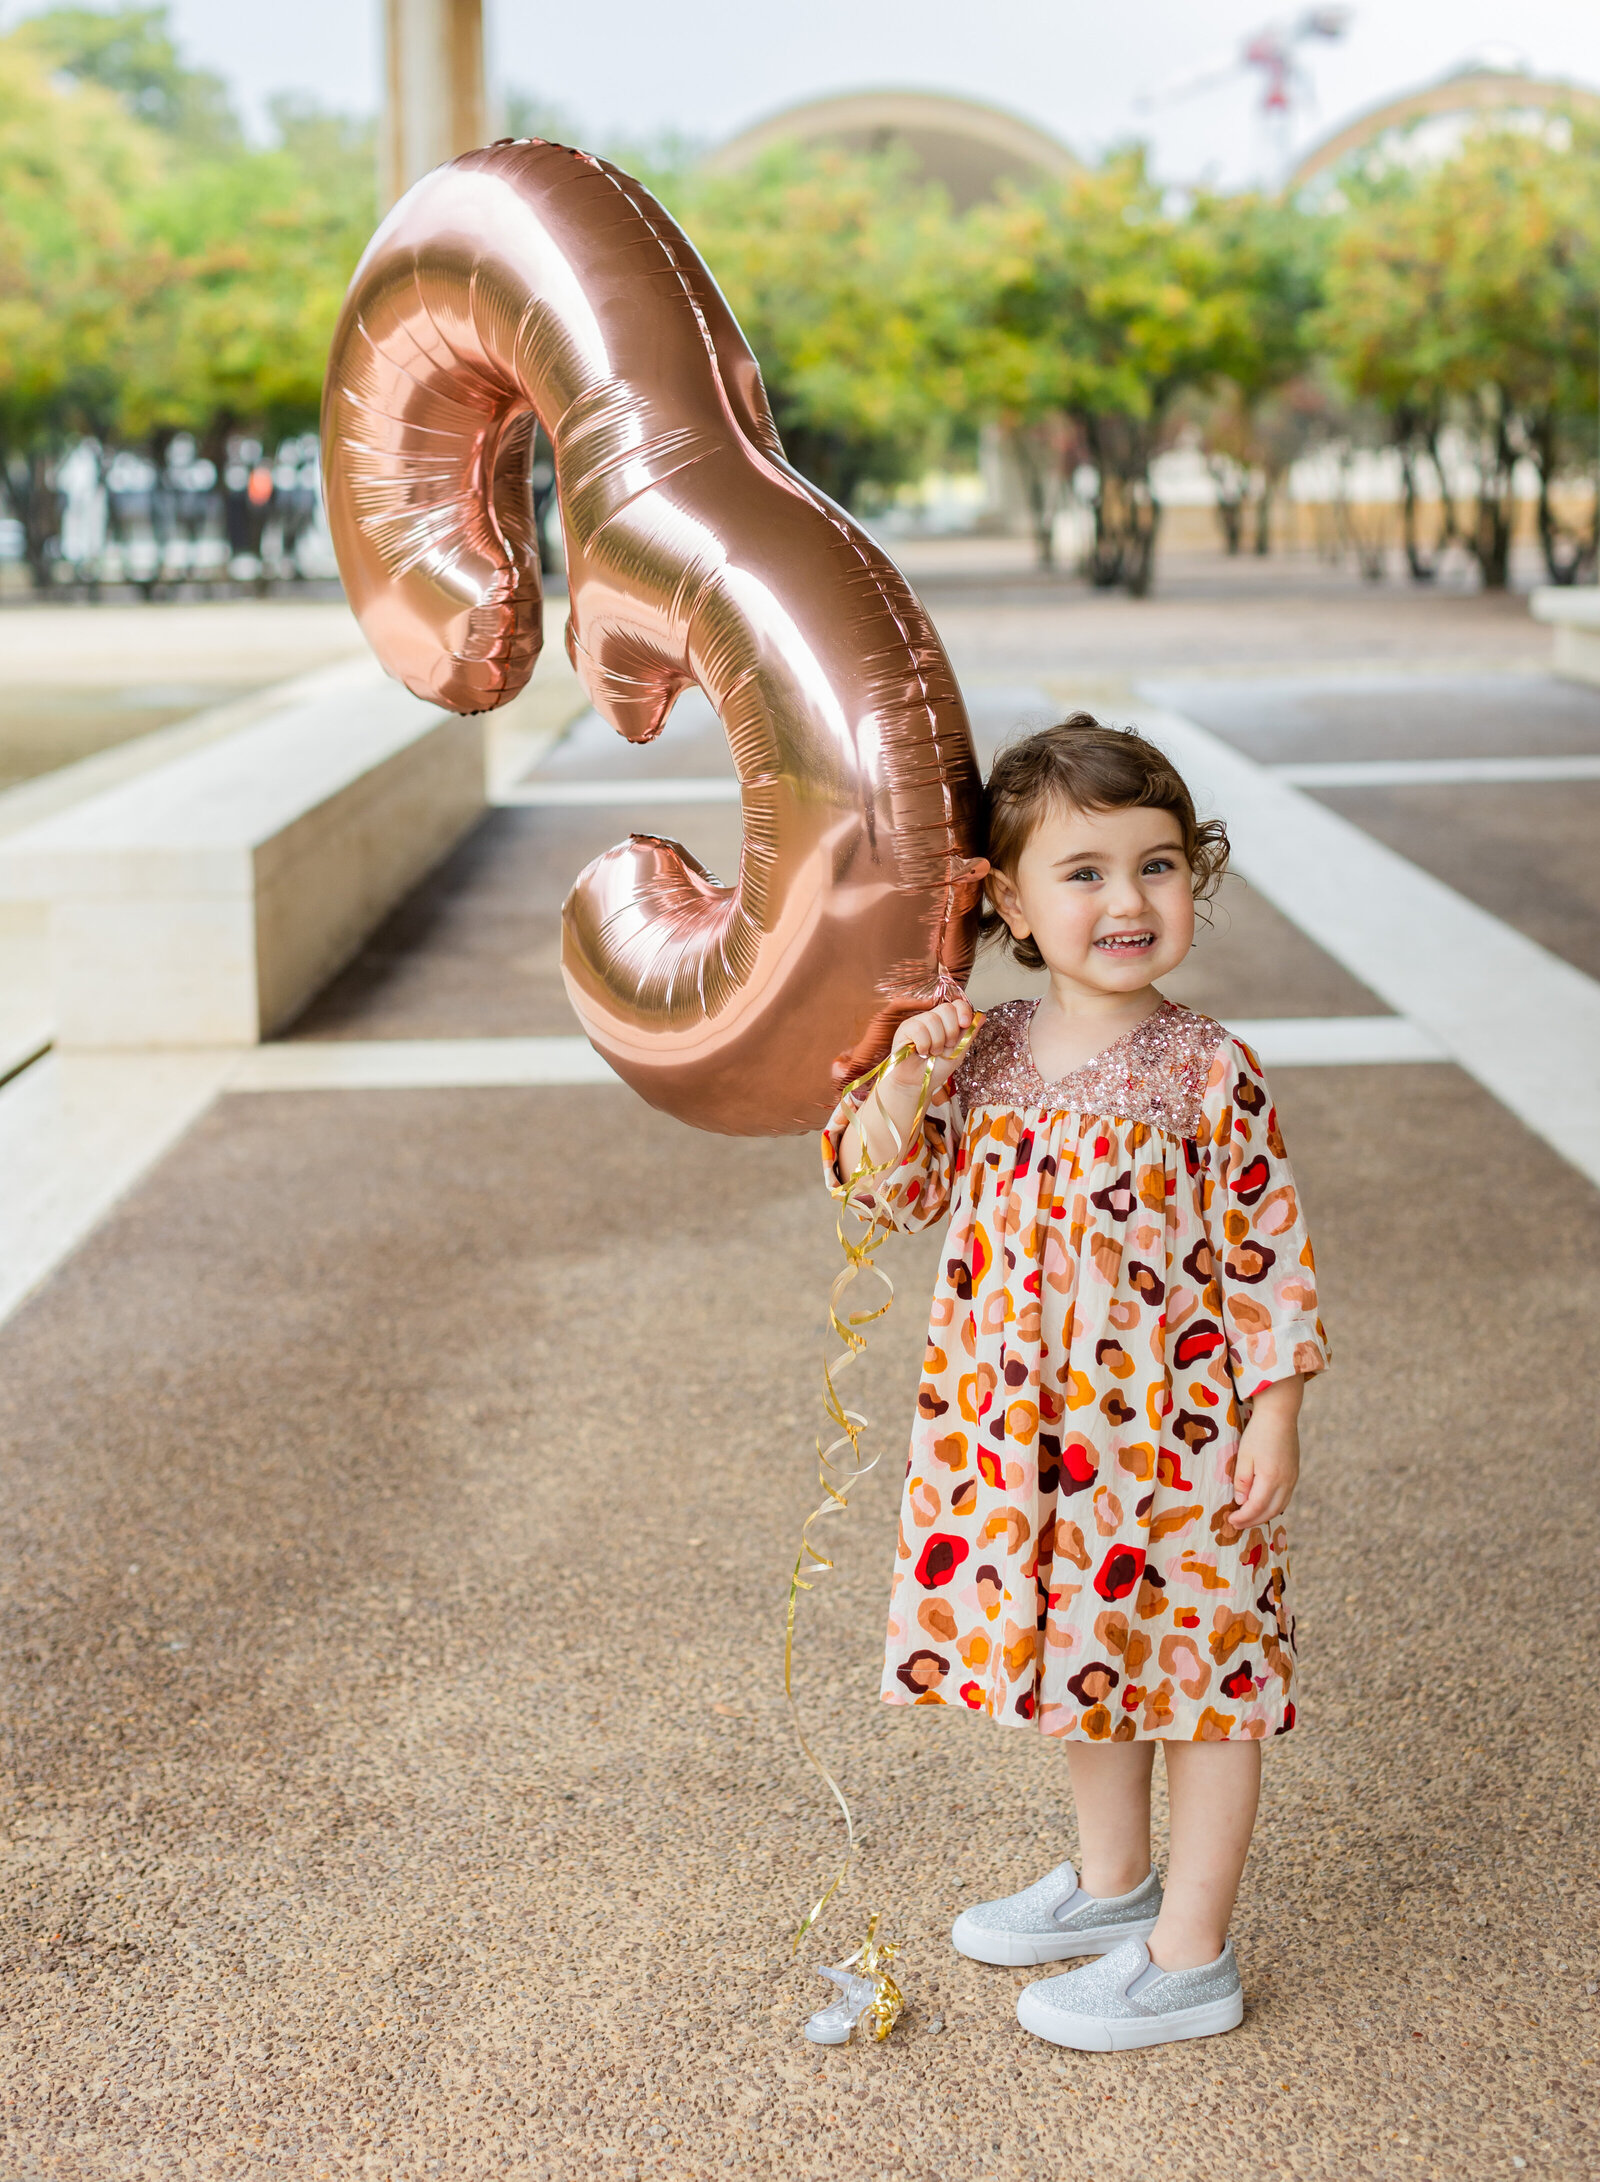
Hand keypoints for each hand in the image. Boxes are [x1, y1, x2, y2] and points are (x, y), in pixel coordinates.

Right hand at [883, 997, 975, 1099]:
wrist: (918, 1085)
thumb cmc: (935, 1070)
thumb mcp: (959, 1052)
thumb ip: (969, 1034)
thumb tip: (981, 1016)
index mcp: (945, 1022)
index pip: (957, 1004)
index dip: (963, 1011)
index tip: (965, 1024)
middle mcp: (931, 1019)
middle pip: (946, 1008)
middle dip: (951, 1031)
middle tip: (946, 1046)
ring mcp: (917, 1022)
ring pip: (933, 1019)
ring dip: (937, 1042)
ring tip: (932, 1052)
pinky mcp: (905, 1028)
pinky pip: (919, 1029)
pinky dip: (924, 1044)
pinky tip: (921, 1051)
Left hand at [1232, 1375, 1301, 1526]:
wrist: (1280, 1414)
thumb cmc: (1258, 1433)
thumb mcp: (1244, 1456)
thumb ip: (1242, 1481)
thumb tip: (1241, 1502)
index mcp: (1271, 1478)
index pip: (1256, 1508)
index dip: (1243, 1518)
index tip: (1230, 1521)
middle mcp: (1286, 1482)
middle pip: (1269, 1511)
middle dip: (1252, 1521)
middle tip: (1237, 1524)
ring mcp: (1293, 1479)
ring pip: (1280, 1507)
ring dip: (1263, 1515)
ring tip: (1248, 1518)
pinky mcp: (1294, 1474)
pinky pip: (1285, 1498)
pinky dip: (1273, 1506)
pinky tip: (1263, 1505)